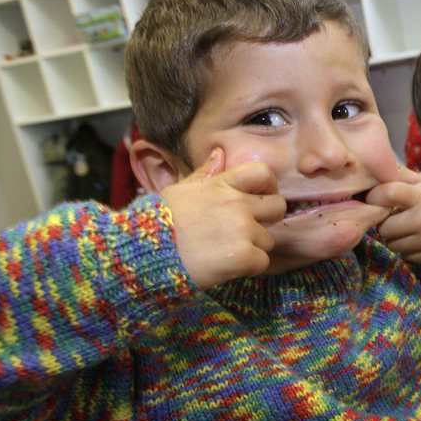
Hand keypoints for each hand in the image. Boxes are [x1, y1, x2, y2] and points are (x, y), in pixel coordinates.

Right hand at [160, 148, 285, 288]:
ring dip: (254, 248)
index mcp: (221, 184)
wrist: (144, 255)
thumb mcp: (179, 191)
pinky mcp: (243, 255)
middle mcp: (236, 203)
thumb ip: (205, 174)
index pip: (263, 173)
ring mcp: (241, 229)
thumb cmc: (158, 223)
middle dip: (265, 220)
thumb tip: (220, 153)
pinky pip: (263, 261)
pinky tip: (227, 266)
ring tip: (226, 252)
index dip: (268, 186)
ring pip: (269, 238)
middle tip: (244, 233)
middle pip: (277, 207)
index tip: (259, 200)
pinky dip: (249, 268)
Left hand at [368, 167, 420, 262]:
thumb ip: (398, 174)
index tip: (375, 199)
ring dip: (394, 238)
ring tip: (405, 228)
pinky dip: (407, 249)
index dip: (375, 197)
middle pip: (384, 227)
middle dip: (385, 222)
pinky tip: (416, 239)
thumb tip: (371, 169)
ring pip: (392, 244)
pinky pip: (405, 256)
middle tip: (394, 217)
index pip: (387, 194)